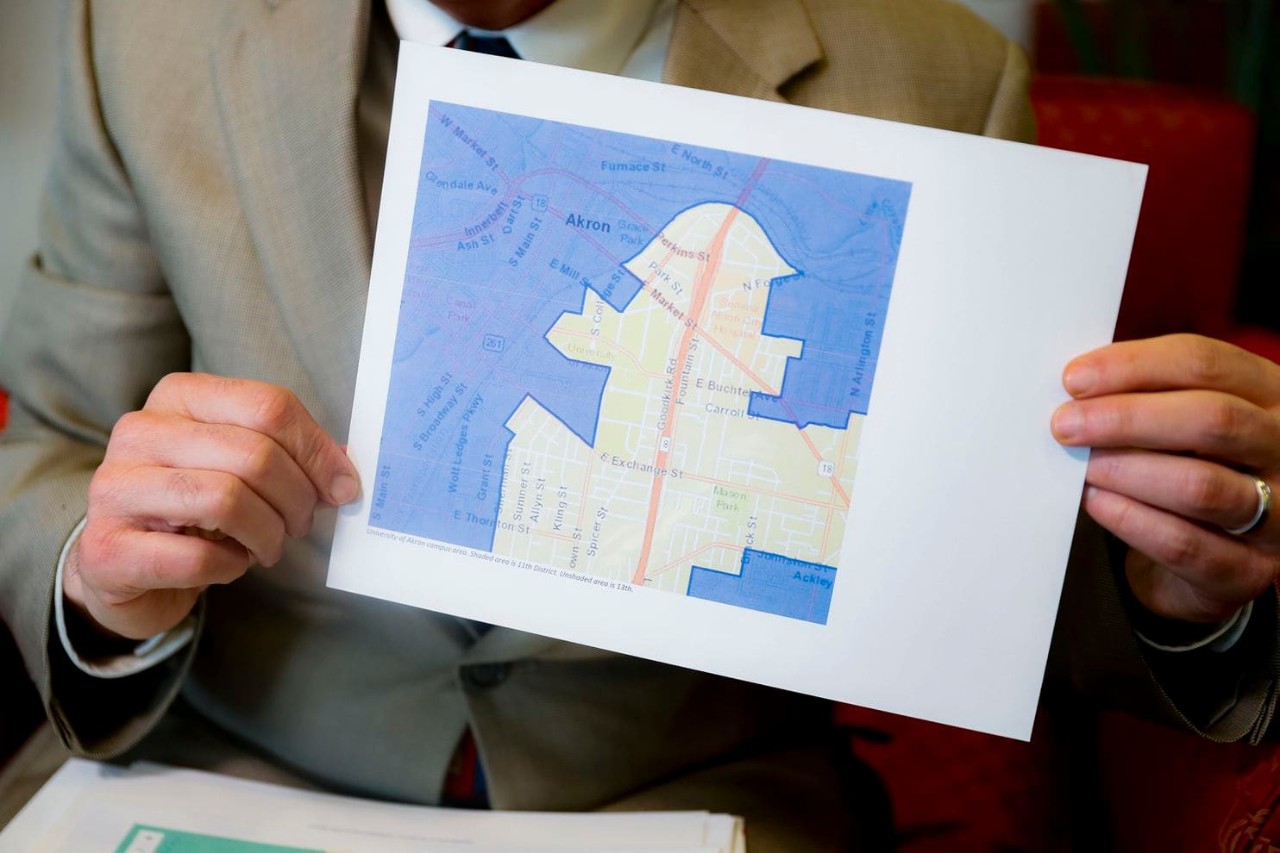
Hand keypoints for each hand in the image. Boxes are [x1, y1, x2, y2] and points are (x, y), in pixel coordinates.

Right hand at [65, 373, 359, 639]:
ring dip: (267, 534)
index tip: (342, 487)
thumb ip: (293, 457)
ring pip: (226, 500)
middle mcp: (140, 432)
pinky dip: (230, 566)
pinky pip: (196, 557)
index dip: (317, 451)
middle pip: (255, 455)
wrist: (124, 565)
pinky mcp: (107, 548)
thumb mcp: (241, 465)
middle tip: (300, 525)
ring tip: (269, 546)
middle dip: (297, 500)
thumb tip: (347, 472)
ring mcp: (116, 488)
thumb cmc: (194, 507)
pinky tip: (229, 563)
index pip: (268, 406)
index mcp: (179, 397)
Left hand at [1053, 334, 1279, 623]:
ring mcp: (1278, 513)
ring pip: (1201, 486)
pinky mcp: (1249, 570)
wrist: (1212, 555)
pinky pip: (1185, 544)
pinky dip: (1132, 520)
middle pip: (1212, 419)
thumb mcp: (1183, 421)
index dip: (1135, 366)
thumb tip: (1078, 389)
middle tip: (1066, 425)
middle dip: (1126, 418)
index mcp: (1271, 395)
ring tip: (1083, 467)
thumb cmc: (1190, 467)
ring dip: (1127, 472)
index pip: (1207, 364)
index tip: (1074, 380)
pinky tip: (1097, 502)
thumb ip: (1146, 396)